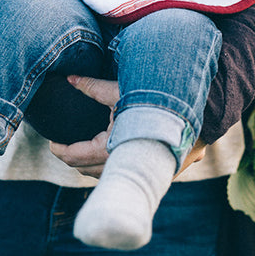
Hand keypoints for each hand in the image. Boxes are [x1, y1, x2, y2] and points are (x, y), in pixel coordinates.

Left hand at [48, 76, 207, 177]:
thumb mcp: (123, 89)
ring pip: (111, 176)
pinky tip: (112, 156)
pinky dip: (116, 167)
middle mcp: (130, 166)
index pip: (79, 157)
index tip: (52, 143)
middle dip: (75, 161)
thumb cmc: (159, 97)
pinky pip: (131, 173)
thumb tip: (69, 79)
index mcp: (115, 149)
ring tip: (82, 152)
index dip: (62, 151)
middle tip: (62, 147)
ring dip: (94, 167)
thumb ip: (94, 86)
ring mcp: (148, 172)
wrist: (202, 109)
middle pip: (92, 172)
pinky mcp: (164, 170)